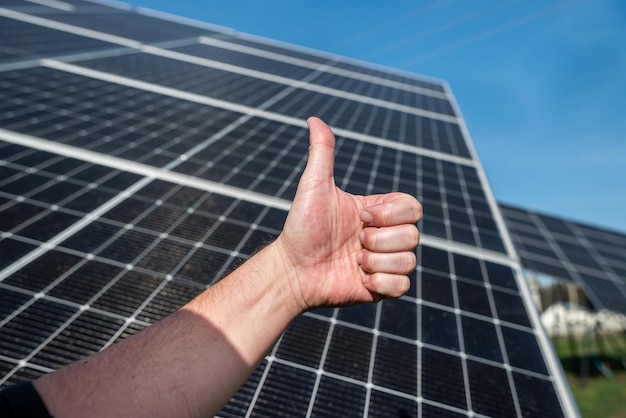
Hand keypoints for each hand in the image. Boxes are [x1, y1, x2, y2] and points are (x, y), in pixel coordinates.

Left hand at [275, 117, 421, 310]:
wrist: (292, 270)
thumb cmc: (301, 228)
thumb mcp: (314, 187)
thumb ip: (322, 153)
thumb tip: (313, 118)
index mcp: (378, 212)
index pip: (413, 207)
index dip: (390, 214)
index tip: (360, 217)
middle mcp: (385, 237)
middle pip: (413, 235)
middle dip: (378, 240)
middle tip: (352, 243)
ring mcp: (385, 263)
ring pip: (409, 261)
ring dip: (376, 262)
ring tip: (352, 261)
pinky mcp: (382, 289)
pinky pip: (403, 286)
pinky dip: (381, 283)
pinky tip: (359, 279)